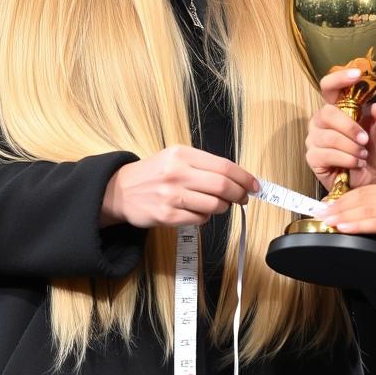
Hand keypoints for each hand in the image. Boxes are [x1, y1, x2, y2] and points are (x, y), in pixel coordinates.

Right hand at [100, 145, 258, 228]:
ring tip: (218, 204)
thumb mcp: (177, 157)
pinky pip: (200, 220)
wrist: (121, 190)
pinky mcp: (167, 216)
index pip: (224, 166)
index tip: (255, 185)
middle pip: (223, 186)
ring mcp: (171, 196)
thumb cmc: (155, 173)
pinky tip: (198, 211)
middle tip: (243, 197)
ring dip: (223, 207)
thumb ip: (205, 165)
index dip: (244, 177)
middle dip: (239, 194)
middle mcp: (177, 173)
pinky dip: (206, 217)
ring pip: (214, 205)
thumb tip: (238, 178)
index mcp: (182, 154)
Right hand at [305, 68, 375, 191]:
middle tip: (365, 139)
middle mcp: (324, 120)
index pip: (330, 85)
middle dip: (349, 127)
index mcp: (341, 106)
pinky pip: (324, 154)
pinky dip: (345, 159)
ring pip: (328, 137)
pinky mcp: (314, 158)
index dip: (339, 78)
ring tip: (363, 154)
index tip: (357, 75)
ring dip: (350, 147)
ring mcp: (316, 138)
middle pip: (327, 113)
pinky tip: (355, 163)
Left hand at [320, 178, 375, 246]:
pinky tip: (344, 227)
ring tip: (326, 219)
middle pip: (360, 198)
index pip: (368, 190)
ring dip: (341, 215)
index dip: (348, 197)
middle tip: (320, 211)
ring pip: (363, 209)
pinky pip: (374, 222)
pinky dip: (357, 224)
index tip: (333, 203)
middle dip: (338, 205)